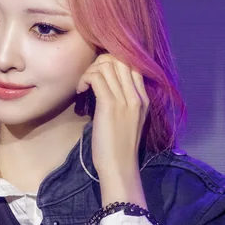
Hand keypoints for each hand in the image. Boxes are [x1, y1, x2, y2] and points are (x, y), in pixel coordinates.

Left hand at [76, 53, 149, 207]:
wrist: (119, 166)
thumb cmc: (120, 146)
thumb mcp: (130, 119)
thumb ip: (126, 101)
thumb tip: (109, 84)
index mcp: (144, 98)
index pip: (133, 63)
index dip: (114, 60)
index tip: (100, 72)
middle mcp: (137, 95)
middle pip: (120, 58)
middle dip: (100, 61)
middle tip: (90, 76)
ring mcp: (125, 99)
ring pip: (107, 64)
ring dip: (90, 70)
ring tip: (84, 85)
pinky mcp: (109, 105)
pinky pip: (96, 77)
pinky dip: (85, 79)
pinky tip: (80, 90)